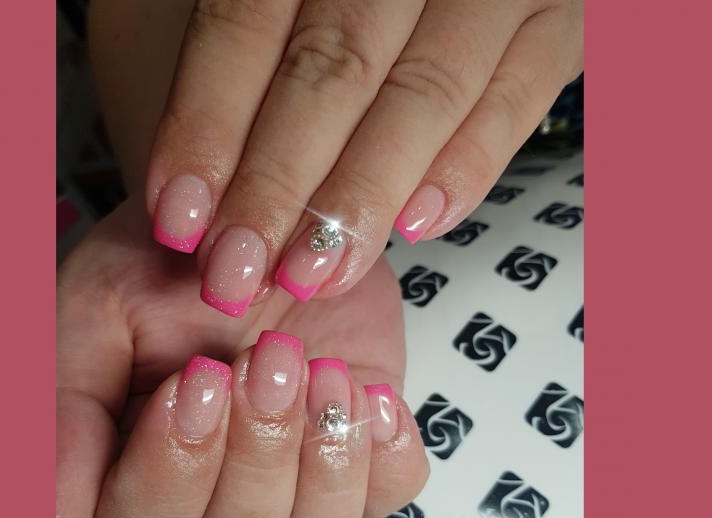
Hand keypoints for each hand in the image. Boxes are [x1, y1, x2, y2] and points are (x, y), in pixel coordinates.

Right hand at [56, 198, 428, 517]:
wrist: (258, 225)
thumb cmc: (170, 270)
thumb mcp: (101, 312)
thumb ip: (68, 408)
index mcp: (130, 480)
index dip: (166, 476)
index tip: (190, 381)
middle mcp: (209, 508)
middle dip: (252, 457)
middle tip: (264, 358)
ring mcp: (291, 495)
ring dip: (319, 463)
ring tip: (322, 371)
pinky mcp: (360, 465)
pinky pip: (387, 501)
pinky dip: (384, 455)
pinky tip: (371, 392)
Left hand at [146, 0, 582, 314]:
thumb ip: (234, 59)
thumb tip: (192, 182)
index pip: (244, 24)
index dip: (207, 125)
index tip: (177, 218)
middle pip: (330, 71)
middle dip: (277, 185)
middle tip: (236, 272)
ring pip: (422, 96)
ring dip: (360, 199)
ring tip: (311, 276)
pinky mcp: (556, 22)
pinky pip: (516, 99)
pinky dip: (465, 168)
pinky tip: (416, 228)